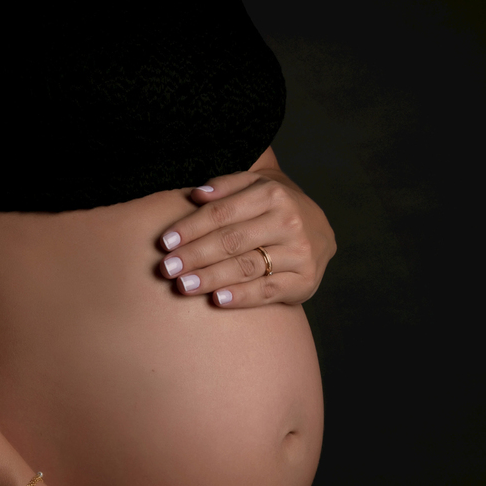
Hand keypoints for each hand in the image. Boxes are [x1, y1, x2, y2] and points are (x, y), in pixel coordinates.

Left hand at [157, 148, 335, 307]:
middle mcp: (289, 222)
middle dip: (196, 255)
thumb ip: (225, 186)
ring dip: (213, 277)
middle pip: (233, 240)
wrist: (319, 228)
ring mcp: (299, 252)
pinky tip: (218, 299)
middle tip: (167, 268)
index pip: (223, 213)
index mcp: (273, 194)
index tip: (165, 242)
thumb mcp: (255, 185)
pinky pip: (269, 291)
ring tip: (184, 285)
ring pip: (248, 267)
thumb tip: (196, 195)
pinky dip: (243, 296)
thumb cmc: (274, 208)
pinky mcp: (305, 280)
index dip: (191, 227)